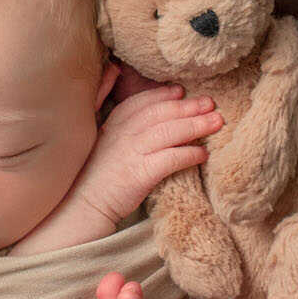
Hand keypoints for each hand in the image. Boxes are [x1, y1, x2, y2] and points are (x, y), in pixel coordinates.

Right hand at [67, 85, 222, 231]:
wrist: (81, 207)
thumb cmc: (96, 177)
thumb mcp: (102, 143)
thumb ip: (119, 125)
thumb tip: (132, 102)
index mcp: (113, 124)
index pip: (142, 101)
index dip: (163, 95)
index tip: (181, 91)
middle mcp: (122, 134)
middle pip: (161, 113)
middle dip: (188, 106)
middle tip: (210, 103)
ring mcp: (130, 153)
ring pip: (169, 131)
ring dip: (196, 125)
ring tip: (216, 122)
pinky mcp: (139, 174)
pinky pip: (171, 158)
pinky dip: (189, 154)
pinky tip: (203, 154)